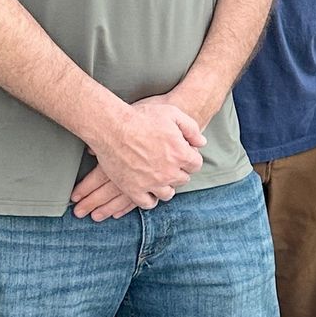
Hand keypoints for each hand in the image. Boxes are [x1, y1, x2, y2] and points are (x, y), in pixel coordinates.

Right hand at [76, 94, 205, 212]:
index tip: (181, 154)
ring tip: (159, 177)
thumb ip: (191, 128)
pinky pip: (147, 203)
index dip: (189, 158)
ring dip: (166, 186)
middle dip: (178, 171)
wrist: (113, 127)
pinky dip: (149, 198)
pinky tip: (147, 189)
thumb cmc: (142, 117)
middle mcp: (169, 172)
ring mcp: (151, 183)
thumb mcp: (172, 114)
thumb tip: (202, 142)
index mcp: (180, 154)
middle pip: (183, 179)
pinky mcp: (134, 189)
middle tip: (168, 163)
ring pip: (167, 193)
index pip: (196, 165)